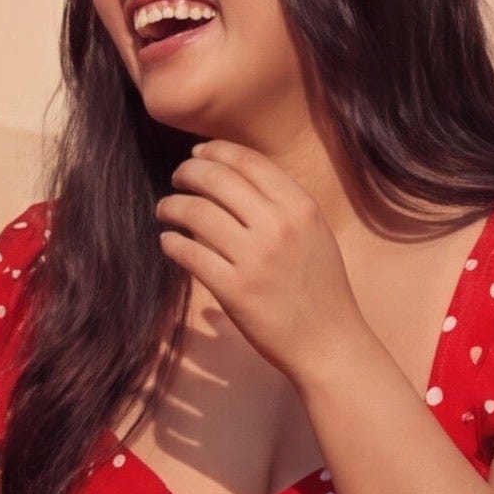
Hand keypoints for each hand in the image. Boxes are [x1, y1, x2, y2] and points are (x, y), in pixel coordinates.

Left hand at [157, 141, 366, 385]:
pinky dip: (172, 243)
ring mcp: (255, 258)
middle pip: (217, 179)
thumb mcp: (314, 233)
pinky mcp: (234, 290)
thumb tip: (232, 178)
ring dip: (172, 206)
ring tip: (165, 210)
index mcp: (300, 207)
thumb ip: (281, 204)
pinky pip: (190, 254)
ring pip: (196, 213)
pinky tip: (168, 242)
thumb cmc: (321, 288)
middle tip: (177, 179)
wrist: (328, 342)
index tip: (197, 154)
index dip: (215, 151)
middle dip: (188, 172)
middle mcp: (278, 226)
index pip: (248, 161)